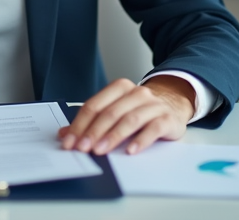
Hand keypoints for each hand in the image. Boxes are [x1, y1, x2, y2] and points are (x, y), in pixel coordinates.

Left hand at [58, 76, 195, 155]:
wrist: (174, 104)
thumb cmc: (140, 110)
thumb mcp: (116, 111)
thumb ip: (92, 121)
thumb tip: (65, 135)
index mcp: (120, 88)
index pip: (94, 105)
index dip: (80, 124)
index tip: (70, 141)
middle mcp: (136, 93)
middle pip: (110, 112)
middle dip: (93, 132)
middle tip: (83, 148)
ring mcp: (153, 105)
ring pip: (129, 119)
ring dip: (113, 136)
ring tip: (101, 151)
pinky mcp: (167, 118)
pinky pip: (153, 129)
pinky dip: (140, 140)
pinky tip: (131, 151)